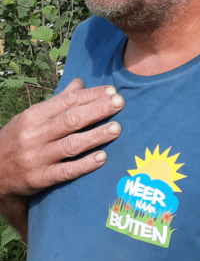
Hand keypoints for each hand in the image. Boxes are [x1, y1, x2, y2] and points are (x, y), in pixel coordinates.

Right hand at [0, 78, 124, 237]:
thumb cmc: (18, 139)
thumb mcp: (31, 118)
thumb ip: (58, 101)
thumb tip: (79, 82)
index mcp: (34, 116)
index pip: (67, 101)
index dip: (91, 95)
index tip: (112, 91)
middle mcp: (34, 135)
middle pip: (71, 120)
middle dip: (97, 110)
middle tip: (120, 103)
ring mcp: (37, 158)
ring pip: (71, 145)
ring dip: (96, 136)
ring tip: (117, 128)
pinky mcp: (39, 179)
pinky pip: (65, 172)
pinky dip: (84, 165)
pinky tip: (102, 158)